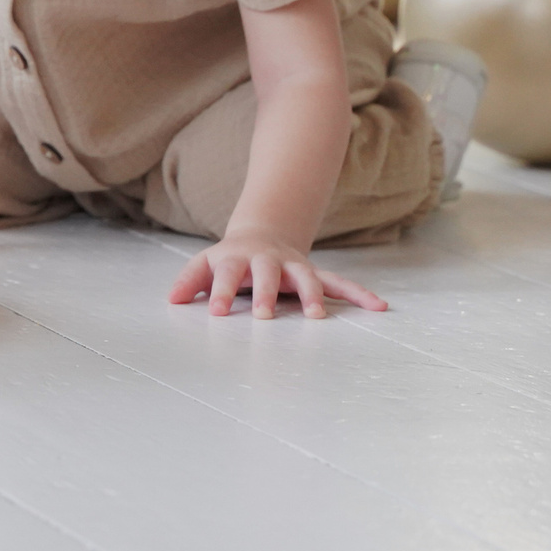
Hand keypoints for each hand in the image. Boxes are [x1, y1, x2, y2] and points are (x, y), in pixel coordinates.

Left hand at [168, 229, 386, 319]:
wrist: (262, 234)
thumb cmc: (229, 259)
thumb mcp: (205, 264)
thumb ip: (190, 281)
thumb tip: (172, 300)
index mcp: (238, 259)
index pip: (227, 274)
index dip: (222, 292)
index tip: (218, 313)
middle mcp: (268, 261)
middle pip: (267, 274)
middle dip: (266, 294)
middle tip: (264, 316)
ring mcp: (294, 266)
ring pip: (306, 278)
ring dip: (313, 296)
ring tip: (317, 317)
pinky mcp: (314, 274)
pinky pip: (340, 283)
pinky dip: (359, 294)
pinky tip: (378, 307)